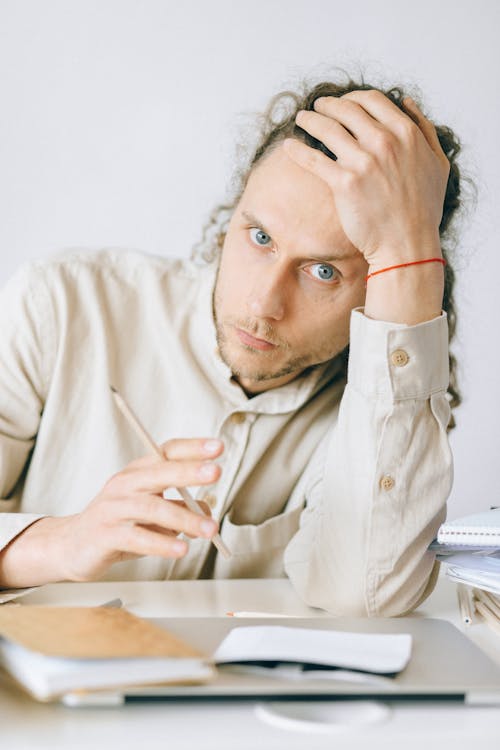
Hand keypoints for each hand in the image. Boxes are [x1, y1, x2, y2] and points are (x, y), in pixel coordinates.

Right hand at [0, 437, 223, 585]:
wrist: (72, 545)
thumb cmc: (118, 523)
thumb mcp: (152, 512)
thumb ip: (179, 508)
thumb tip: (208, 511)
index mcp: (138, 472)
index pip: (166, 452)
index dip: (192, 448)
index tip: (217, 448)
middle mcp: (125, 484)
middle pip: (160, 472)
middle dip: (189, 471)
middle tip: (215, 472)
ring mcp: (113, 508)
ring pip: (152, 508)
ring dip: (185, 519)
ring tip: (209, 530)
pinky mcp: (105, 534)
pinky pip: (137, 538)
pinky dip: (162, 544)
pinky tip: (181, 548)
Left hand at [283, 91, 449, 269]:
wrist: (407, 244)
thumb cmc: (424, 209)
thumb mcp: (437, 164)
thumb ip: (425, 130)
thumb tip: (406, 102)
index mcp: (406, 134)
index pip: (372, 101)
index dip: (353, 97)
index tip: (342, 102)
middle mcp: (384, 142)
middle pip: (346, 110)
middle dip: (328, 105)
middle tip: (317, 107)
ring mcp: (363, 162)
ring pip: (327, 128)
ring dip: (310, 119)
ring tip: (302, 119)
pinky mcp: (344, 183)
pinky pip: (313, 159)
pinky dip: (298, 149)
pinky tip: (289, 146)